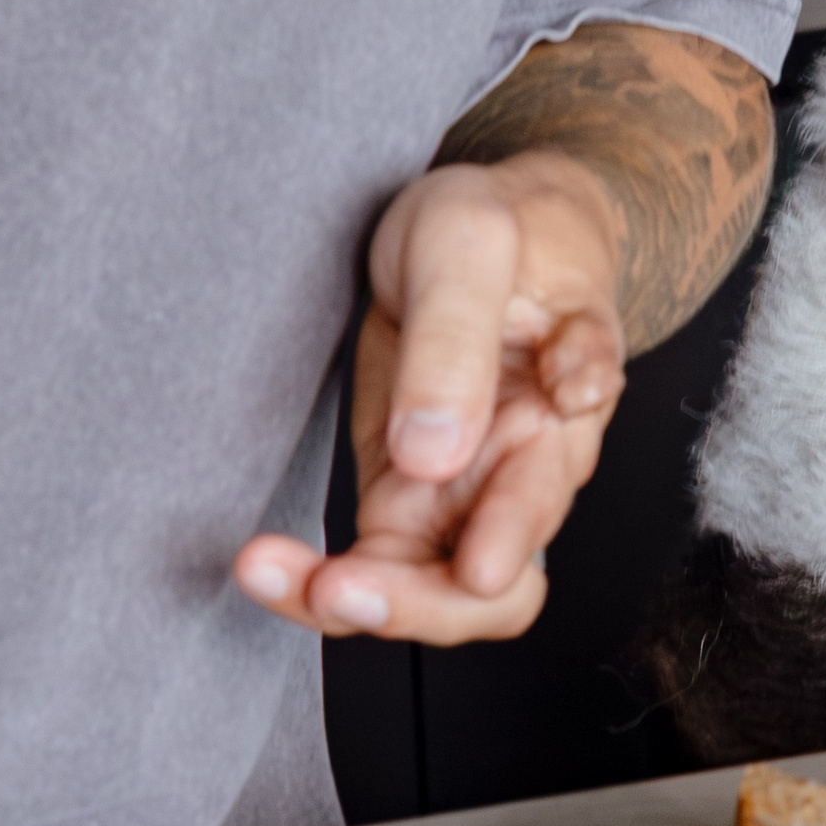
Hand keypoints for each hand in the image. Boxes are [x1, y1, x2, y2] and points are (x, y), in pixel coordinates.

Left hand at [235, 155, 627, 643]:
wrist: (499, 222)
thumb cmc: (506, 228)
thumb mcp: (469, 244)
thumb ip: (456, 343)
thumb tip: (436, 454)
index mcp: (561, 411)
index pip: (543, 506)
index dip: (507, 545)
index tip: (469, 566)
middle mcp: (524, 466)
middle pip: (496, 587)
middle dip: (418, 604)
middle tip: (339, 589)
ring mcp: (466, 486)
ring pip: (431, 593)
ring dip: (355, 601)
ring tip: (271, 572)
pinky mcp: (409, 489)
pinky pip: (374, 567)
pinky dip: (315, 580)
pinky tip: (265, 559)